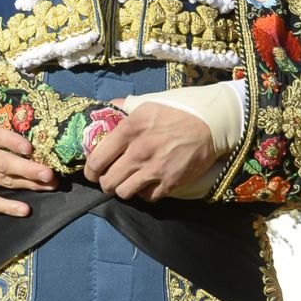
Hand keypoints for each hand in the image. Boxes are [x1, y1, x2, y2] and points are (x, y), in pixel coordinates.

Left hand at [84, 102, 215, 201]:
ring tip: (129, 181)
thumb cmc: (178, 110)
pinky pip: (147, 198)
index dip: (90, 170)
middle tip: (111, 177)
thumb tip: (104, 110)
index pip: (97, 160)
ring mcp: (155, 170)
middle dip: (106, 182)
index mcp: (129, 130)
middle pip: (108, 182)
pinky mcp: (170, 183)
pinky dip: (145, 193)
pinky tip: (148, 183)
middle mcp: (139, 152)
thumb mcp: (147, 102)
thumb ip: (123, 107)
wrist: (210, 123)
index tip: (93, 172)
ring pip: (124, 193)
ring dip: (124, 188)